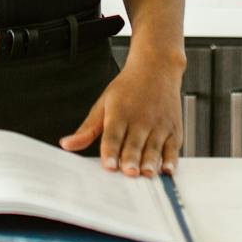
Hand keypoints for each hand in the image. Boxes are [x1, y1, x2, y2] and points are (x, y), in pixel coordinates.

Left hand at [58, 57, 183, 176]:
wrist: (156, 67)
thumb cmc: (129, 87)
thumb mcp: (103, 103)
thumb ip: (87, 128)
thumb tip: (67, 144)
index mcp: (119, 113)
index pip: (113, 135)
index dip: (111, 151)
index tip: (109, 165)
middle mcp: (140, 119)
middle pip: (134, 143)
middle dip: (131, 159)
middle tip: (129, 173)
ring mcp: (159, 125)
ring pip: (154, 147)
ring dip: (150, 162)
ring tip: (146, 174)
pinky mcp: (174, 130)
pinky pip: (173, 147)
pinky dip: (171, 160)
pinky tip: (167, 170)